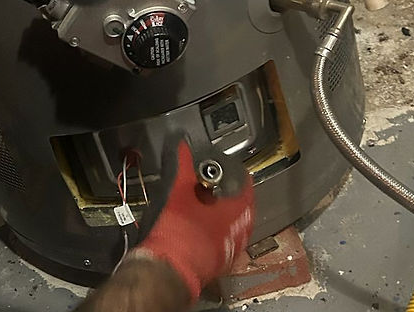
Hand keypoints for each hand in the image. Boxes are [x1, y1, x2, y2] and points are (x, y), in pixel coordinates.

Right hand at [134, 140, 253, 300]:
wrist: (166, 269)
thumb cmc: (176, 230)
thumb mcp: (177, 189)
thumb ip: (182, 164)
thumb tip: (182, 144)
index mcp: (231, 214)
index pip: (247, 193)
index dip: (243, 181)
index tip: (240, 176)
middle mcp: (234, 235)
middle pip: (243, 215)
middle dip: (236, 203)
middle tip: (228, 194)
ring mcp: (225, 254)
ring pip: (233, 233)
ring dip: (227, 222)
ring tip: (215, 214)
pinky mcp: (212, 267)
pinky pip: (221, 249)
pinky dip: (215, 239)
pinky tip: (202, 236)